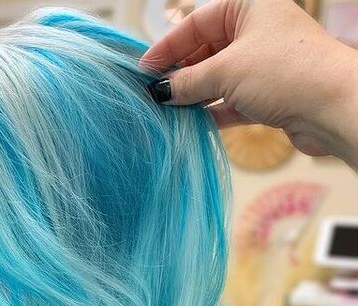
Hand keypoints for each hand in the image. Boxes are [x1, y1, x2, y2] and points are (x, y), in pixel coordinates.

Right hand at [139, 0, 357, 169]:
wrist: (333, 108)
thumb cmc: (284, 73)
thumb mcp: (226, 72)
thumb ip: (187, 81)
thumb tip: (159, 91)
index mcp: (248, 7)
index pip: (196, 23)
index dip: (167, 47)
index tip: (143, 70)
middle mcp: (255, 32)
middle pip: (204, 51)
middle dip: (179, 74)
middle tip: (154, 94)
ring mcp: (261, 64)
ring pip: (215, 78)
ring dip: (193, 96)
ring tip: (167, 111)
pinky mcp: (265, 95)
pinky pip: (228, 100)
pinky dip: (210, 111)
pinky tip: (191, 123)